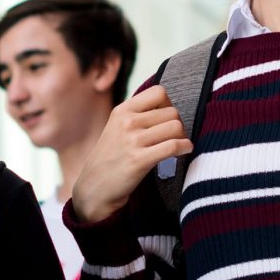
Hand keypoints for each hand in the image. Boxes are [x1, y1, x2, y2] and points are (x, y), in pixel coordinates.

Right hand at [67, 86, 191, 222]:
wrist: (94, 187)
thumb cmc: (111, 158)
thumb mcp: (117, 127)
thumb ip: (138, 115)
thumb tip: (170, 108)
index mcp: (122, 111)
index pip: (158, 92)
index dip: (169, 104)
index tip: (167, 119)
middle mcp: (127, 122)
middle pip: (172, 112)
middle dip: (178, 124)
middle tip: (174, 138)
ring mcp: (133, 141)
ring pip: (176, 127)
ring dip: (183, 137)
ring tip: (179, 145)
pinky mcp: (140, 160)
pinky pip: (173, 146)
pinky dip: (185, 147)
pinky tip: (184, 151)